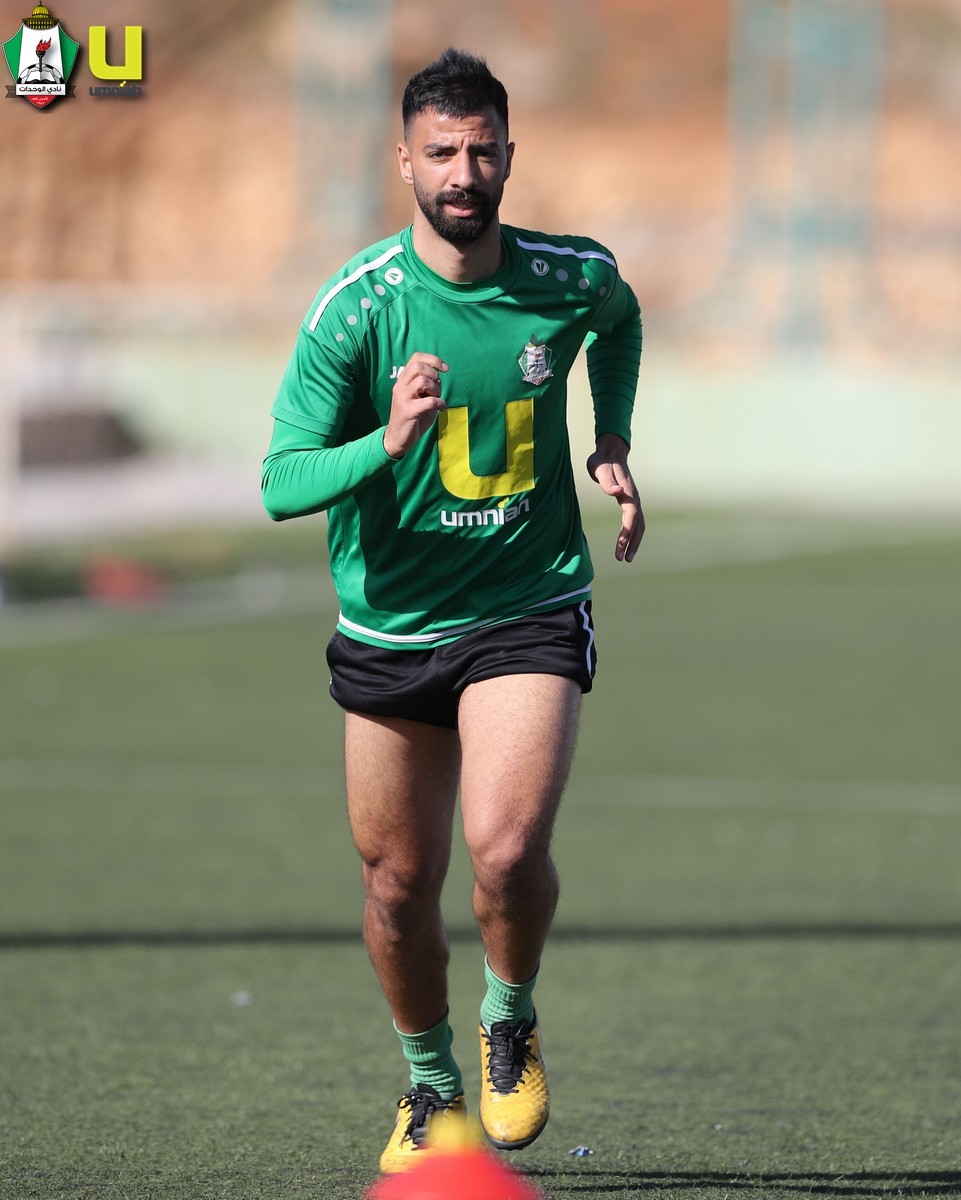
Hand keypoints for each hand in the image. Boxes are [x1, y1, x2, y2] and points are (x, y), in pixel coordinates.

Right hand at [383, 352, 447, 458]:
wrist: (397, 439)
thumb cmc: (412, 418)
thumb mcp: (420, 398)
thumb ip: (429, 386)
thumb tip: (439, 377)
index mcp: (403, 380)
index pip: (416, 358)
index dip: (433, 359)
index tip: (445, 368)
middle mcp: (400, 386)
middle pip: (419, 366)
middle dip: (434, 374)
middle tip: (436, 389)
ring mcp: (403, 398)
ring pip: (422, 381)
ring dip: (435, 389)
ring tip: (436, 398)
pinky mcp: (408, 411)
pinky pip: (429, 401)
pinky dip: (440, 403)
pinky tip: (441, 409)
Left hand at [586, 433, 644, 562]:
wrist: (610, 453)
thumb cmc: (602, 461)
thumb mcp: (599, 469)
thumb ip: (607, 482)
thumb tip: (616, 493)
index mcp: (627, 491)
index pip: (630, 514)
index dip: (626, 530)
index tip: (620, 545)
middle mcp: (634, 497)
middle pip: (638, 524)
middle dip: (632, 543)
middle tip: (623, 559)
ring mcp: (634, 500)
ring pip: (639, 525)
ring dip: (634, 542)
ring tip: (626, 558)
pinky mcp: (630, 502)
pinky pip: (635, 522)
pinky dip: (633, 535)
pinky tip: (626, 545)